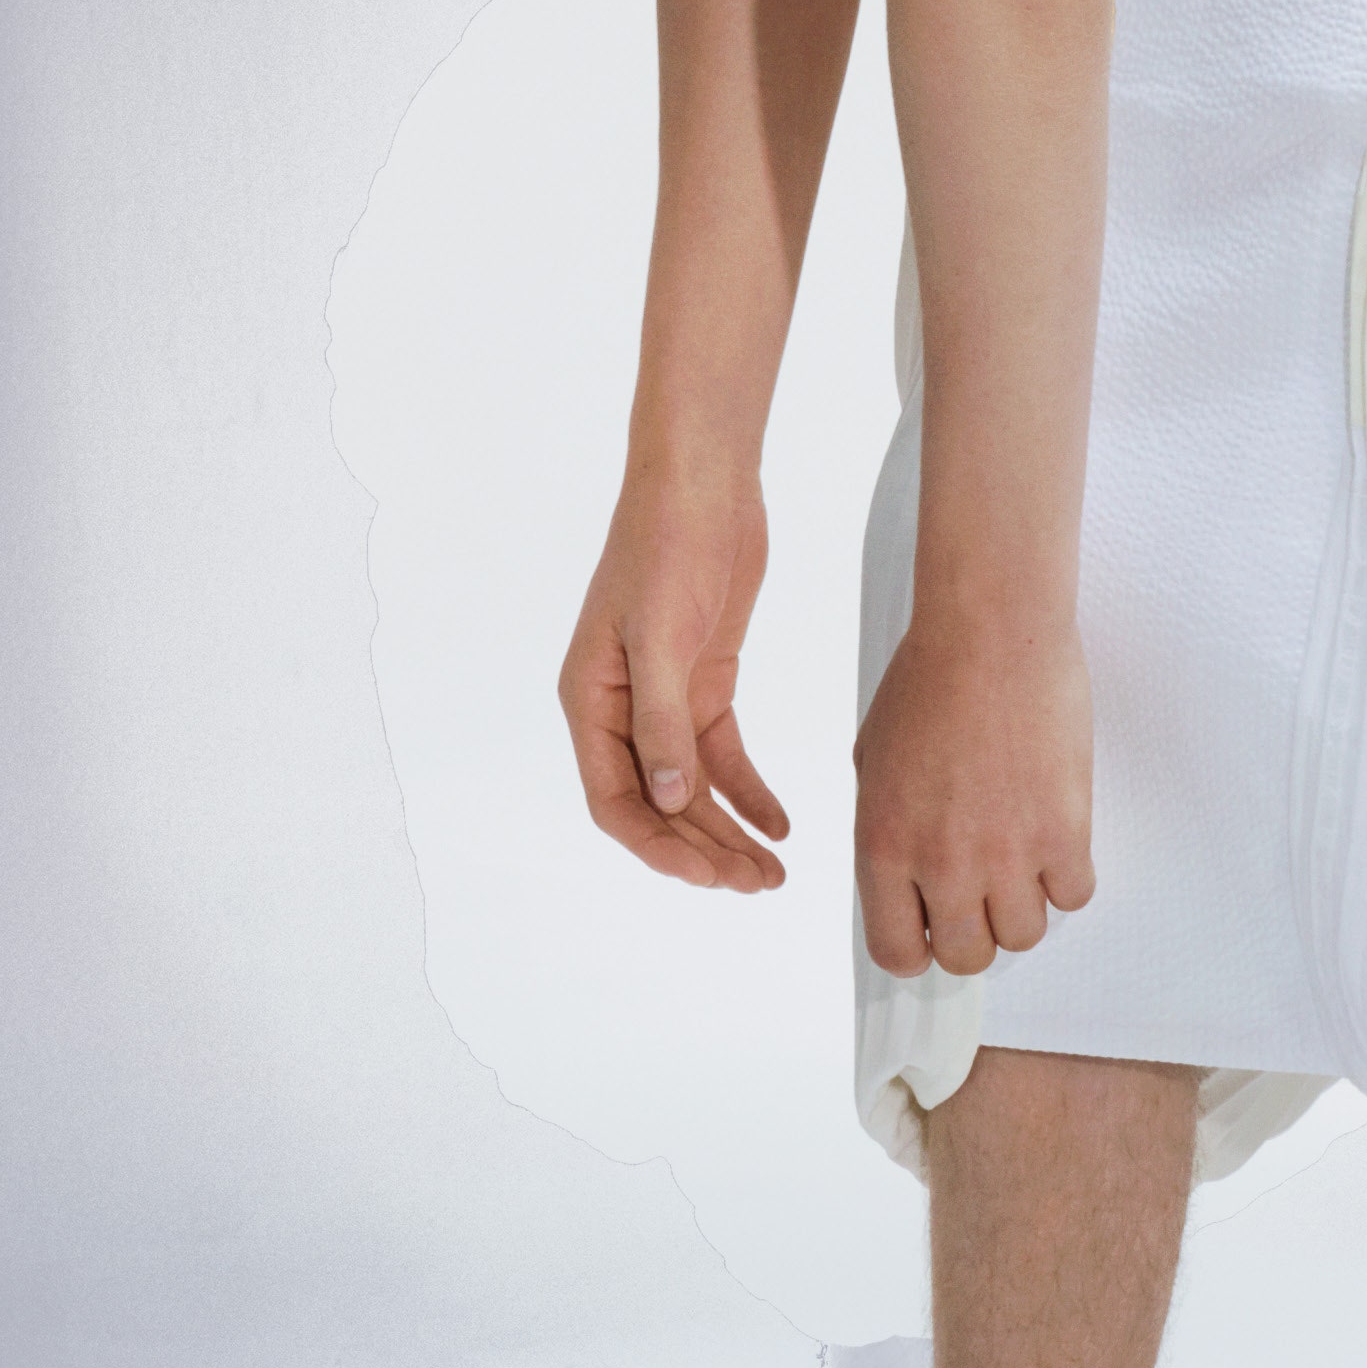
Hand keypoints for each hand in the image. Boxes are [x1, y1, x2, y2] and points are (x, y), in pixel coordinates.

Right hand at [559, 471, 787, 893]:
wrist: (703, 482)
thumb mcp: (662, 635)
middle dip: (703, 849)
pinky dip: (749, 792)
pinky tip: (779, 823)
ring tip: (772, 872)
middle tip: (754, 885)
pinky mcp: (703, 681)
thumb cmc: (665, 546)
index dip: (656, 847)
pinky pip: (722, 755)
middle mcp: (620, 709)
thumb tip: (668, 802)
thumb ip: (662, 721)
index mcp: (587, 701)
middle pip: (658, 805)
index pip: (614, 801)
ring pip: (692, 788)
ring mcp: (663, 698)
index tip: (706, 876)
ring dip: (728, 831)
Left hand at [854, 607, 1093, 975]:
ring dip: (1025, 905)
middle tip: (985, 895)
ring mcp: (1006, 853)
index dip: (919, 948)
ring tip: (1024, 860)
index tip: (934, 928)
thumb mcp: (875, 764)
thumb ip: (890, 830)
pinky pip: (1073, 895)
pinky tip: (1057, 839)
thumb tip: (908, 876)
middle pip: (967, 956)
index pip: (896, 952)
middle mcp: (942, 863)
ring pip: (1024, 936)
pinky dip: (1068, 876)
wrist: (991, 631)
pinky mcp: (1063, 831)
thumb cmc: (931, 679)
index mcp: (883, 847)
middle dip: (975, 931)